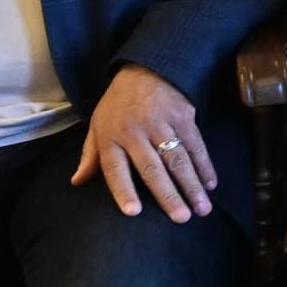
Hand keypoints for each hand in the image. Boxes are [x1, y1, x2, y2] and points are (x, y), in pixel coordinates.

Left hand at [74, 65, 215, 221]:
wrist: (146, 68)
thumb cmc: (118, 103)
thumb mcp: (98, 125)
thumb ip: (90, 155)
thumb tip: (76, 182)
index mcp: (110, 136)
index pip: (115, 168)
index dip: (124, 190)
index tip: (133, 212)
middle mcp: (135, 131)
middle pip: (152, 168)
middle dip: (168, 195)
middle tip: (181, 218)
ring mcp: (161, 123)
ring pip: (178, 159)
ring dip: (192, 185)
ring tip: (202, 208)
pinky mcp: (183, 116)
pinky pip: (196, 144)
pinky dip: (204, 165)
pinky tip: (210, 184)